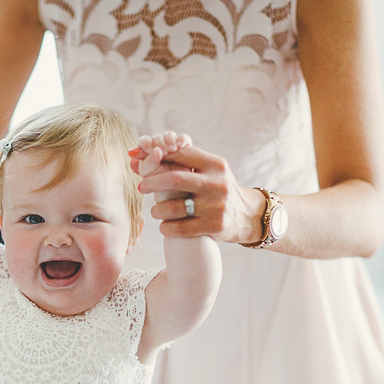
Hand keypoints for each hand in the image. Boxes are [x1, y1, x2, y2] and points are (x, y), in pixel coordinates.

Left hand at [130, 135, 262, 243]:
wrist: (247, 215)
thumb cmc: (217, 190)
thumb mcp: (208, 171)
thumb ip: (180, 162)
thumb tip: (135, 156)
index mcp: (215, 164)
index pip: (180, 155)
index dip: (155, 156)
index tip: (138, 160)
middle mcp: (218, 183)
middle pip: (175, 179)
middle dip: (152, 183)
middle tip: (141, 187)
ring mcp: (217, 206)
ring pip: (174, 208)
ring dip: (158, 210)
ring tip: (156, 211)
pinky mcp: (215, 226)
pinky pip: (181, 228)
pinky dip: (167, 228)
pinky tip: (164, 226)